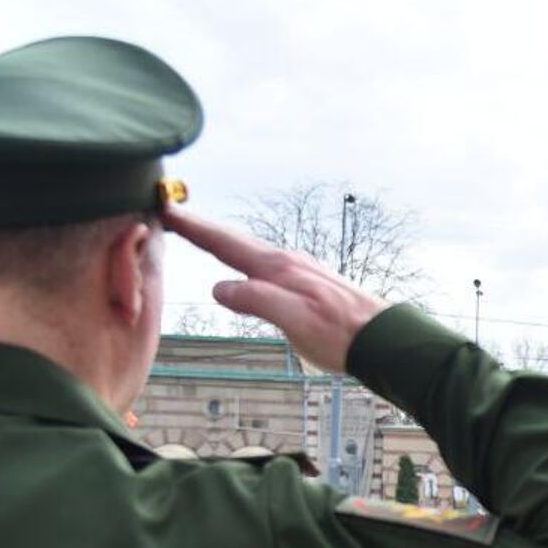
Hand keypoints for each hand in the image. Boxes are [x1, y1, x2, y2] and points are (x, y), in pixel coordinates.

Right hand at [165, 209, 389, 371]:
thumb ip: (257, 300)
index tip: (166, 208)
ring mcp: (300, 270)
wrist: (382, 338)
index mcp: (278, 268)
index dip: (194, 228)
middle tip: (172, 213)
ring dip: (223, 242)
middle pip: (236, 241)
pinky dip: (245, 258)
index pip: (226, 243)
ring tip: (201, 235)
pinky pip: (266, 264)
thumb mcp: (294, 320)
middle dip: (203, 228)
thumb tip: (220, 288)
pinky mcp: (309, 283)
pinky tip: (247, 266)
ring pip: (252, 251)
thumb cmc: (340, 333)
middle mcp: (287, 262)